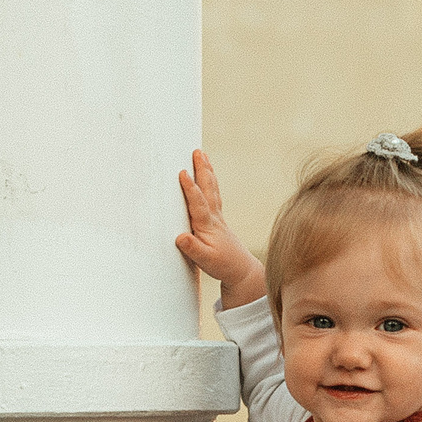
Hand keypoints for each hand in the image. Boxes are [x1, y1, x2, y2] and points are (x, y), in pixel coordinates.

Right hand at [175, 150, 266, 308]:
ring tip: (202, 155)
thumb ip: (193, 249)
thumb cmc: (222, 265)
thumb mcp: (205, 261)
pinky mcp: (218, 219)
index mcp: (208, 226)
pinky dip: (210, 182)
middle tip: (197, 152)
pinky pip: (213, 194)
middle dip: (202, 169)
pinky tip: (208, 175)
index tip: (183, 172)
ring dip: (207, 171)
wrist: (241, 270)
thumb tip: (181, 237)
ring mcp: (217, 217)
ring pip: (212, 189)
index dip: (190, 188)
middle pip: (208, 189)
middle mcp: (214, 217)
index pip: (198, 203)